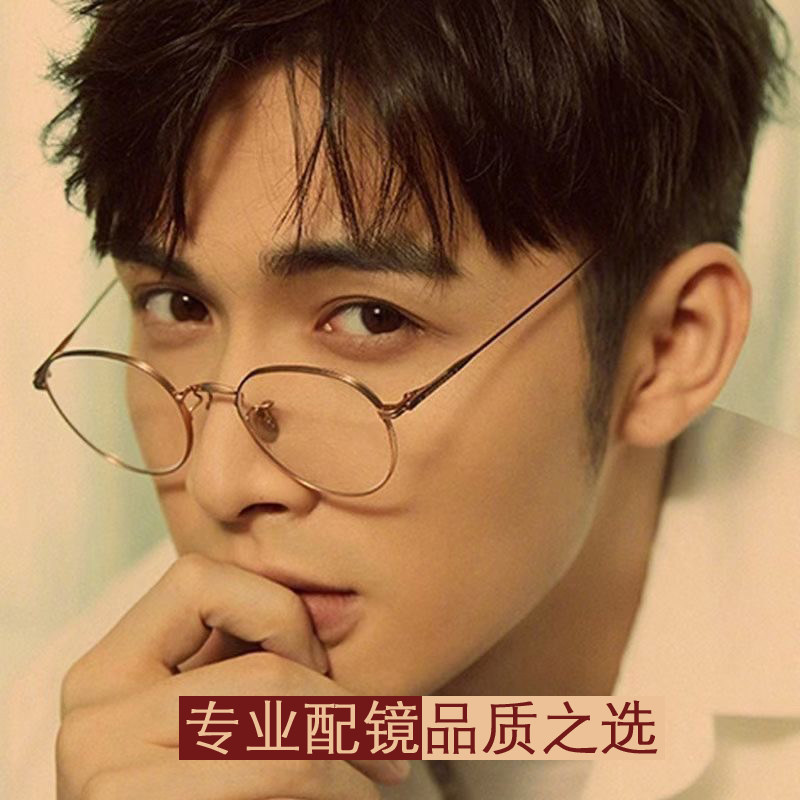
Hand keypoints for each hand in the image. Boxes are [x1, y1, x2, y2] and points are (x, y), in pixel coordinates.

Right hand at [56, 553, 409, 798]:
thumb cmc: (199, 787)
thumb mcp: (203, 717)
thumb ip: (242, 664)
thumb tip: (335, 613)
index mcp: (107, 668)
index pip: (196, 580)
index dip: (277, 612)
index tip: (316, 665)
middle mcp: (91, 713)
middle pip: (262, 674)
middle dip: (344, 710)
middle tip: (387, 747)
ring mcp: (105, 775)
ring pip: (278, 738)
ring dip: (349, 761)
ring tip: (380, 777)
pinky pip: (269, 779)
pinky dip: (328, 789)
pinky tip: (346, 799)